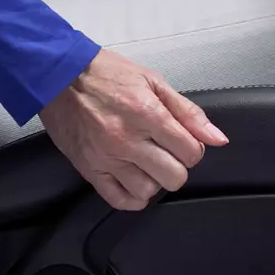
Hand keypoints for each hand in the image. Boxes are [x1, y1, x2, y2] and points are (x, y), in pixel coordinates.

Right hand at [39, 49, 228, 210]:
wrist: (57, 76)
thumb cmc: (103, 74)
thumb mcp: (152, 81)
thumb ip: (187, 111)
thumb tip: (217, 138)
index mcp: (147, 113)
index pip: (191, 152)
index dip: (193, 148)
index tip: (183, 141)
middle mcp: (127, 139)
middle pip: (174, 176)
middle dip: (177, 165)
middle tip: (166, 152)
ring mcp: (106, 157)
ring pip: (148, 191)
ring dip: (154, 180)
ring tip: (147, 163)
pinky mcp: (89, 169)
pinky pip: (119, 200)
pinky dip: (133, 197)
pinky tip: (134, 181)